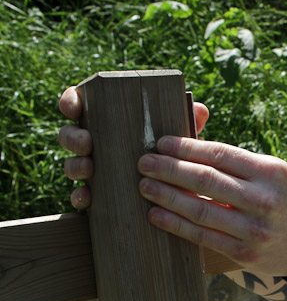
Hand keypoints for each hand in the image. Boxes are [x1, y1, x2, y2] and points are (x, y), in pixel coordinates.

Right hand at [57, 86, 209, 208]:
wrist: (175, 195)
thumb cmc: (171, 156)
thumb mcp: (180, 140)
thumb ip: (187, 124)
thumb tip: (201, 110)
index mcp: (109, 122)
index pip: (82, 105)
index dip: (72, 102)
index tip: (74, 106)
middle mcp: (96, 144)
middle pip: (71, 135)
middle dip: (73, 137)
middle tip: (87, 142)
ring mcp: (93, 170)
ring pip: (72, 164)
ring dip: (75, 166)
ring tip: (89, 169)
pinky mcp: (96, 194)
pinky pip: (80, 195)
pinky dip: (80, 196)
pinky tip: (87, 197)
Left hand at [137, 136, 286, 275]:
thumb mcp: (276, 172)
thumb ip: (239, 159)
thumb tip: (193, 142)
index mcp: (271, 171)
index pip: (220, 154)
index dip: (186, 148)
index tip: (162, 143)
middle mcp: (264, 199)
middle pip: (206, 180)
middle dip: (169, 169)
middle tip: (144, 162)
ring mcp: (254, 229)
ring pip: (200, 209)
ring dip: (167, 196)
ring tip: (145, 186)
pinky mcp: (245, 254)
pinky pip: (203, 236)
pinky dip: (176, 225)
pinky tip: (157, 214)